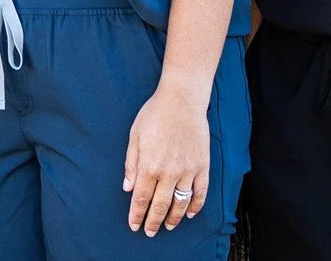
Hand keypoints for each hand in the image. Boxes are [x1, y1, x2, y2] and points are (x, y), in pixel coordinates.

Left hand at [124, 78, 209, 236]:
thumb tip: (128, 188)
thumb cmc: (155, 114)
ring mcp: (188, 170)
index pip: (141, 199)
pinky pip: (201, 193)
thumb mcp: (135, 136)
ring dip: (174, 218)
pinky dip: (196, 206)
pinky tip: (191, 213)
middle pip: (160, 206)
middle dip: (153, 222)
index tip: (134, 225)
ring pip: (181, 204)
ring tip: (168, 225)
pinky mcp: (202, 166)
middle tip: (150, 231)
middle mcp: (169, 172)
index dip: (137, 215)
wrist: (182, 99)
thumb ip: (131, 164)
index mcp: (149, 166)